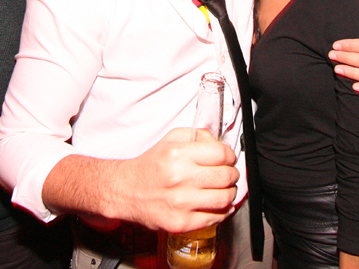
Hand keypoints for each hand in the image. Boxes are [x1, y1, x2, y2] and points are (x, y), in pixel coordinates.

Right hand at [109, 128, 237, 232]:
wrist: (126, 191)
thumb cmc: (149, 166)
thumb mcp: (170, 140)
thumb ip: (197, 136)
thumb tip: (221, 143)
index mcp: (177, 155)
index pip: (221, 154)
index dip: (230, 155)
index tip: (228, 158)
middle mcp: (180, 179)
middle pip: (226, 176)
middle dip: (233, 174)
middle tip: (229, 173)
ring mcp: (181, 203)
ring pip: (225, 198)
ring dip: (230, 193)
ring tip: (224, 189)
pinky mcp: (181, 223)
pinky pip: (215, 218)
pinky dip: (222, 211)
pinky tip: (216, 204)